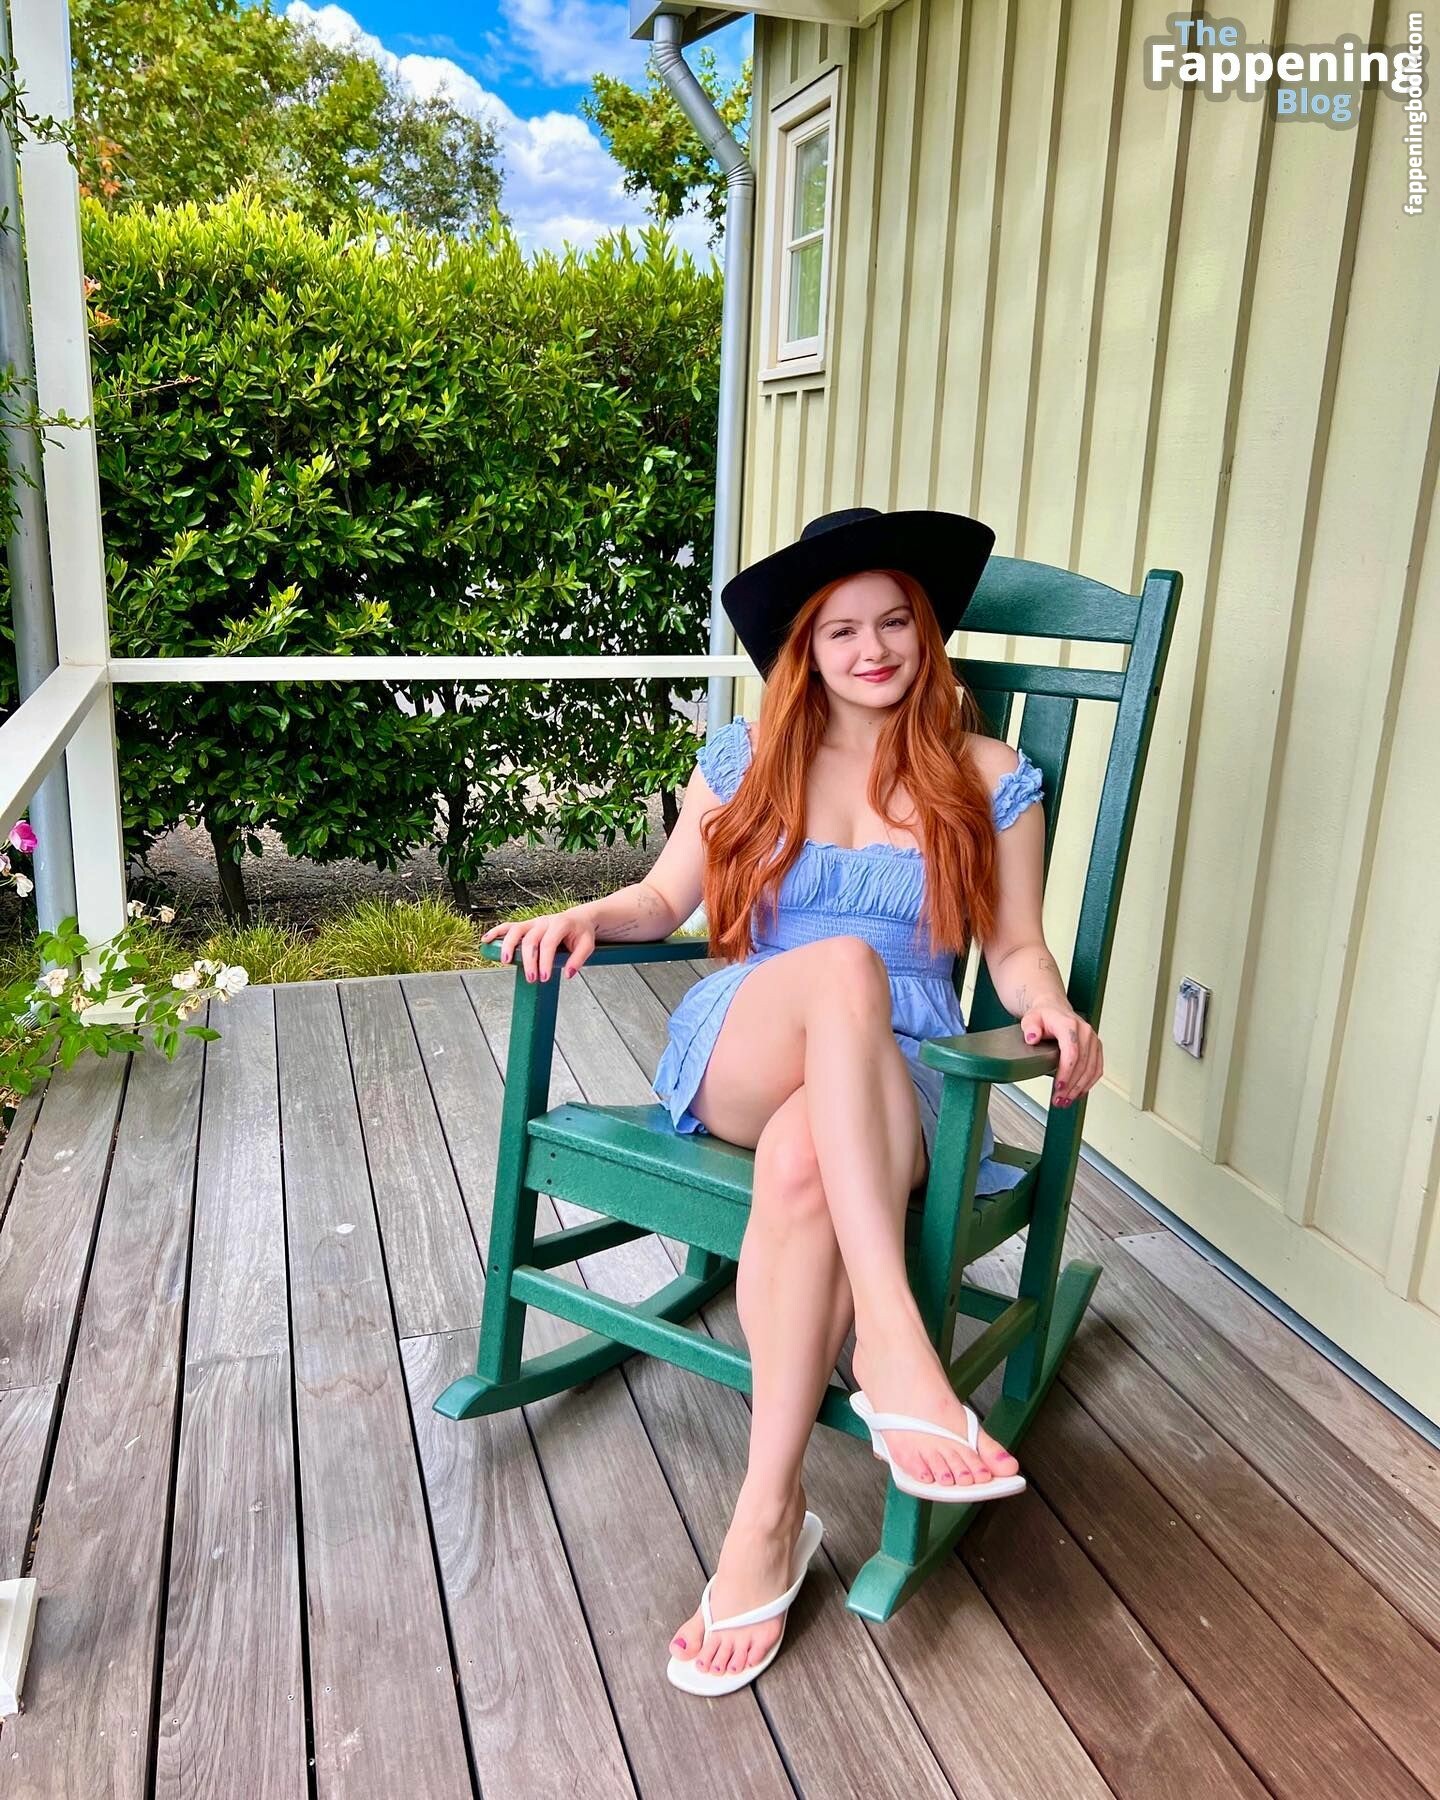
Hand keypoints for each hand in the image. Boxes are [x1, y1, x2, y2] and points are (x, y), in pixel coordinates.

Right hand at [480, 907, 596, 983]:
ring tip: (505, 961)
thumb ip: (578, 959)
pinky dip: (496, 932)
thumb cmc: (581, 933)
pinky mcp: (526, 925)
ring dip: (508, 945)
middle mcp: (544, 921)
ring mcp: (533, 923)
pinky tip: (486, 940)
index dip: (545, 961)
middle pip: (531, 940)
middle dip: (529, 960)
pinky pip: (508, 926)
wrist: (578, 919)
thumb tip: (568, 973)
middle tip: (531, 978)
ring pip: (516, 930)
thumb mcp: (587, 945)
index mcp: (560, 924)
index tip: (544, 977)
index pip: (549, 943)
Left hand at [1019, 1003, 1102, 1108]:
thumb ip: (1030, 1027)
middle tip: (1059, 1099)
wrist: (1054, 1009)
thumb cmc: (1043, 1016)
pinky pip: (1097, 1070)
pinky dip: (1088, 1084)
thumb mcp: (1031, 1019)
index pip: (1072, 1052)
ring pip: (1092, 1070)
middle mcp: (1085, 1033)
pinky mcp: (1096, 1049)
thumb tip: (1032, 1037)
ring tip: (1066, 1100)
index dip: (1066, 1072)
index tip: (1058, 1086)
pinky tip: (1078, 1093)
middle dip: (1071, 1086)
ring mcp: (1093, 1041)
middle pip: (1083, 1064)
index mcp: (1069, 1025)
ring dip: (1079, 1088)